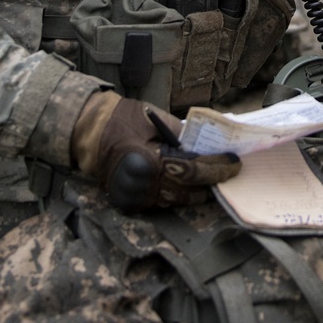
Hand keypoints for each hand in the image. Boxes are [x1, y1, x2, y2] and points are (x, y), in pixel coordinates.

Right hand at [83, 97, 240, 212]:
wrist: (88, 131)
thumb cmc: (122, 119)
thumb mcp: (155, 119)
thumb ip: (181, 135)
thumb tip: (208, 145)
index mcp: (148, 163)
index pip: (193, 171)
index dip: (217, 167)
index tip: (234, 162)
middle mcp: (141, 186)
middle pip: (187, 191)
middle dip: (211, 182)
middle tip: (229, 172)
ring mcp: (134, 198)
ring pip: (175, 201)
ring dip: (196, 192)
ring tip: (214, 181)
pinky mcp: (129, 203)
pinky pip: (161, 202)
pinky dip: (177, 195)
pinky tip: (191, 187)